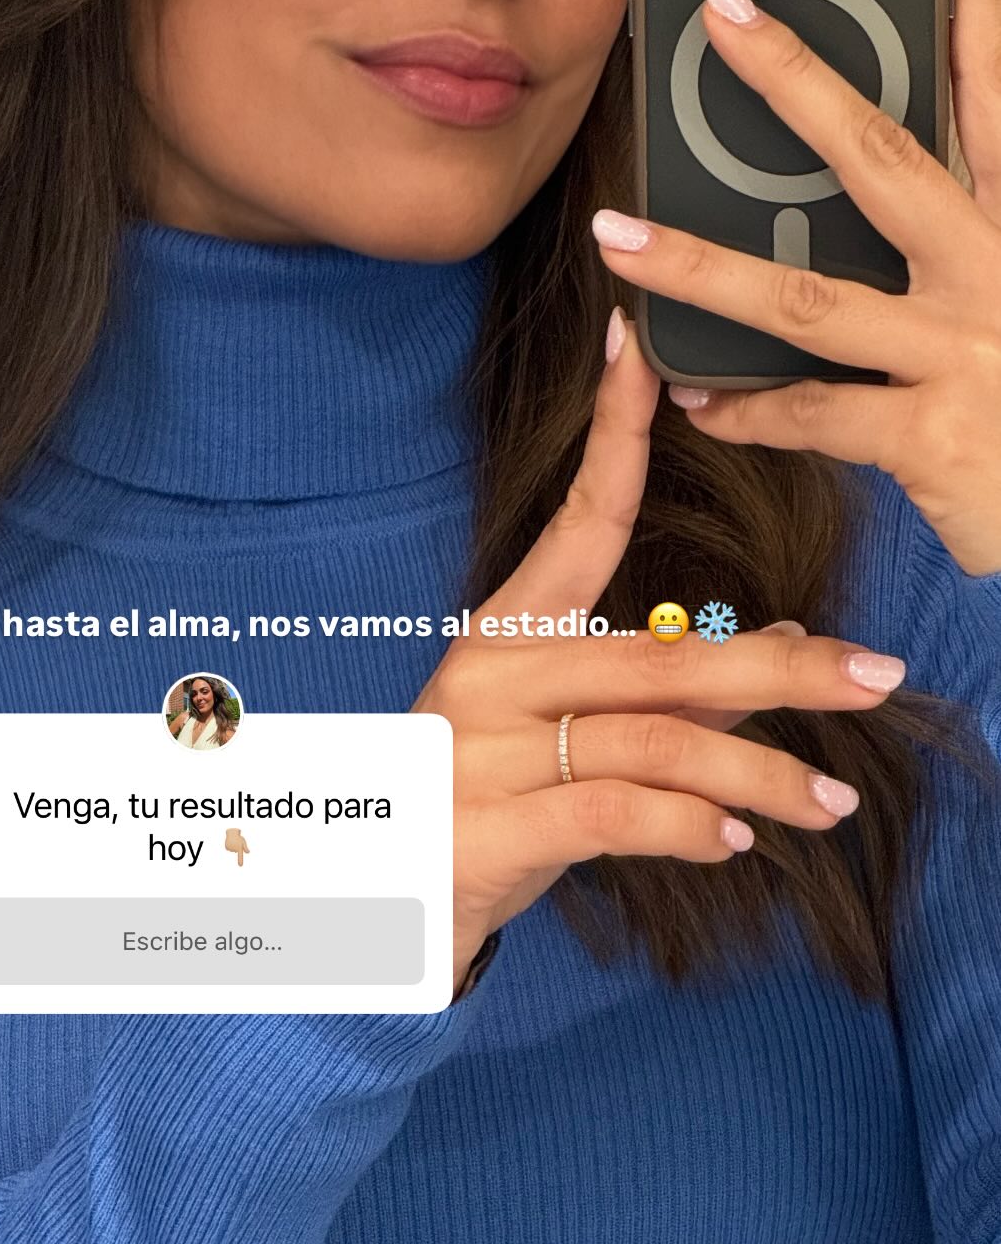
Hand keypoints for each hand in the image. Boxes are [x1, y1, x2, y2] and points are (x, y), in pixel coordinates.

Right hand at [411, 310, 907, 996]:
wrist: (369, 895)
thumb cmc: (481, 797)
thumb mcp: (564, 729)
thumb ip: (664, 691)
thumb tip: (781, 649)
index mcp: (508, 629)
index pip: (577, 516)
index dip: (612, 429)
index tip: (641, 350)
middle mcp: (494, 673)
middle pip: (661, 656)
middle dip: (780, 668)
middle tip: (873, 672)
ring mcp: (487, 750)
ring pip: (654, 739)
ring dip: (758, 772)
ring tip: (829, 802)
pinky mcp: (492, 829)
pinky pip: (614, 813)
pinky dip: (688, 826)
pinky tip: (735, 841)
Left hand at [594, 0, 1000, 578]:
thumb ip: (967, 220)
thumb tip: (877, 173)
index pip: (998, 80)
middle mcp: (996, 269)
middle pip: (884, 152)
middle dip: (794, 75)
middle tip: (718, 8)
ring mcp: (966, 351)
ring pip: (809, 297)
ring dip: (700, 265)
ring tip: (616, 234)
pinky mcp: (938, 436)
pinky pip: (816, 412)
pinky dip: (748, 409)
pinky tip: (694, 396)